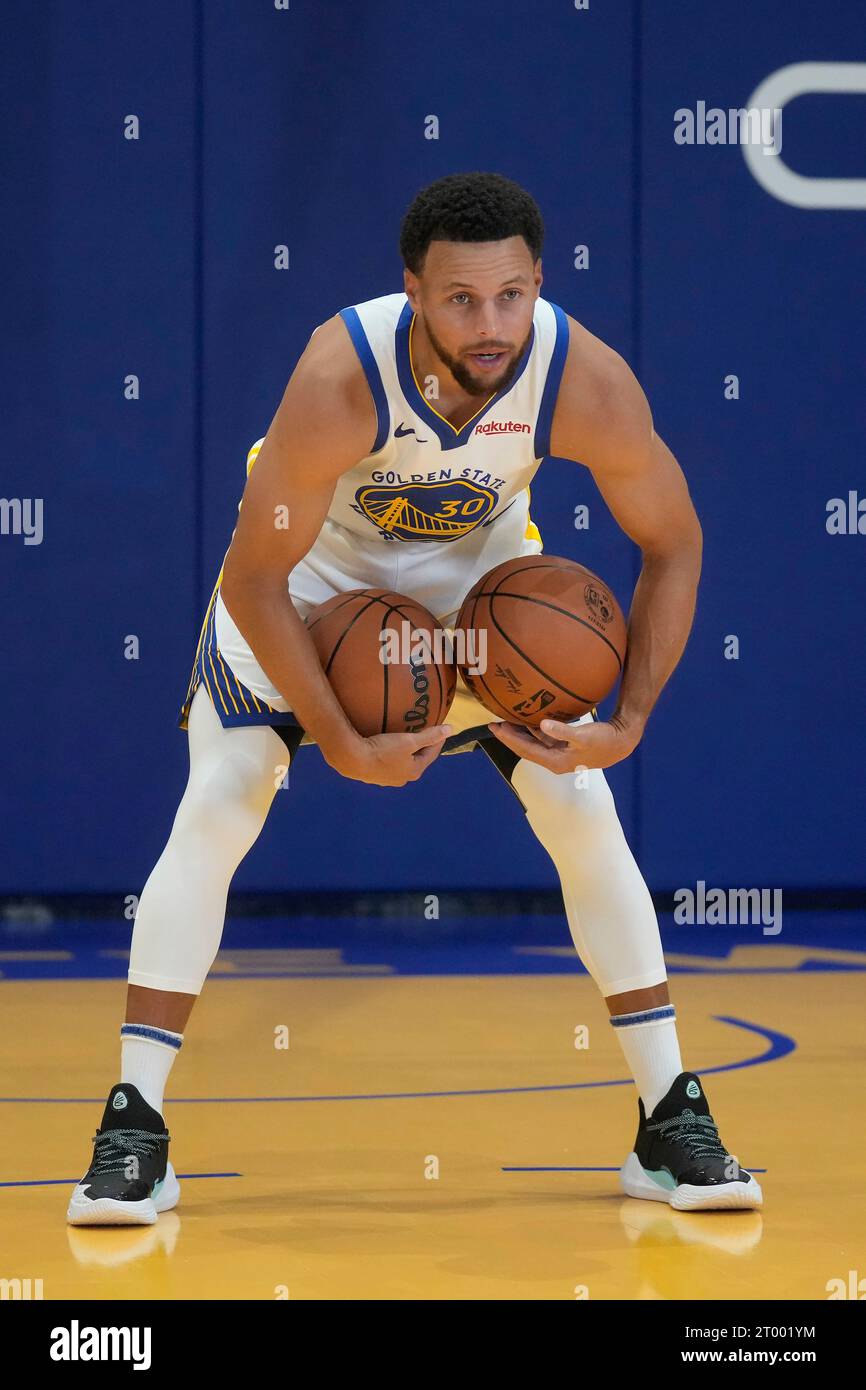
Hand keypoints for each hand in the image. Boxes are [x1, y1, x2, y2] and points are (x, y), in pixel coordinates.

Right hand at [322, 725, 452, 785]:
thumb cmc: (383, 750)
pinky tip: (385, 744)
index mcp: (414, 771)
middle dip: (422, 747)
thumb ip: (429, 735)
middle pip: (417, 759)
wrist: (352, 759)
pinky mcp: (373, 774)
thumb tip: (450, 729)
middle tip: (426, 733)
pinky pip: (388, 761)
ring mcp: (387, 778)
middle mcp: (402, 778)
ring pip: (402, 762)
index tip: (441, 730)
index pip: (431, 754)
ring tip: (406, 739)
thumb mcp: (408, 741)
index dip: (437, 741)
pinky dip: (392, 753)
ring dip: (406, 751)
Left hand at [488, 713, 642, 771]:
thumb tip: (542, 724)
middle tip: (493, 723)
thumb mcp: (583, 736)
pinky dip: (534, 729)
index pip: (525, 750)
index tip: (495, 727)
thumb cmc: (603, 741)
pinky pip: (544, 738)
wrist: (622, 742)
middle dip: (509, 736)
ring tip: (507, 720)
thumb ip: (562, 730)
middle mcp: (554, 760)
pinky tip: (529, 719)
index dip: (509, 738)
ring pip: (534, 743)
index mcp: (555, 761)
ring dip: (520, 732)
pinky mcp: (566, 746)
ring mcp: (560, 753)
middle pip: (525, 748)